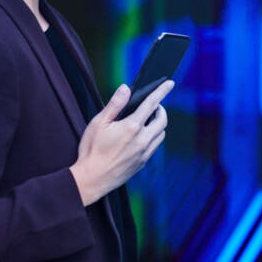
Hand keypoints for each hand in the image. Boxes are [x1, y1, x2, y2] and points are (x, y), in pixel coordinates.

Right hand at [70, 80, 172, 205]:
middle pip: (162, 120)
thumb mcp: (99, 123)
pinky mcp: (142, 163)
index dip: (162, 91)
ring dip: (158, 124)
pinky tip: (141, 136)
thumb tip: (126, 88)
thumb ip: (115, 104)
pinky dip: (153, 137)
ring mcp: (144, 153)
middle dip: (160, 109)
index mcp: (132, 127)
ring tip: (147, 120)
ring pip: (160, 134)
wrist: (92, 179)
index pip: (151, 104)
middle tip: (153, 105)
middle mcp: (142, 140)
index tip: (170, 83)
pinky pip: (154, 146)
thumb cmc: (92, 150)